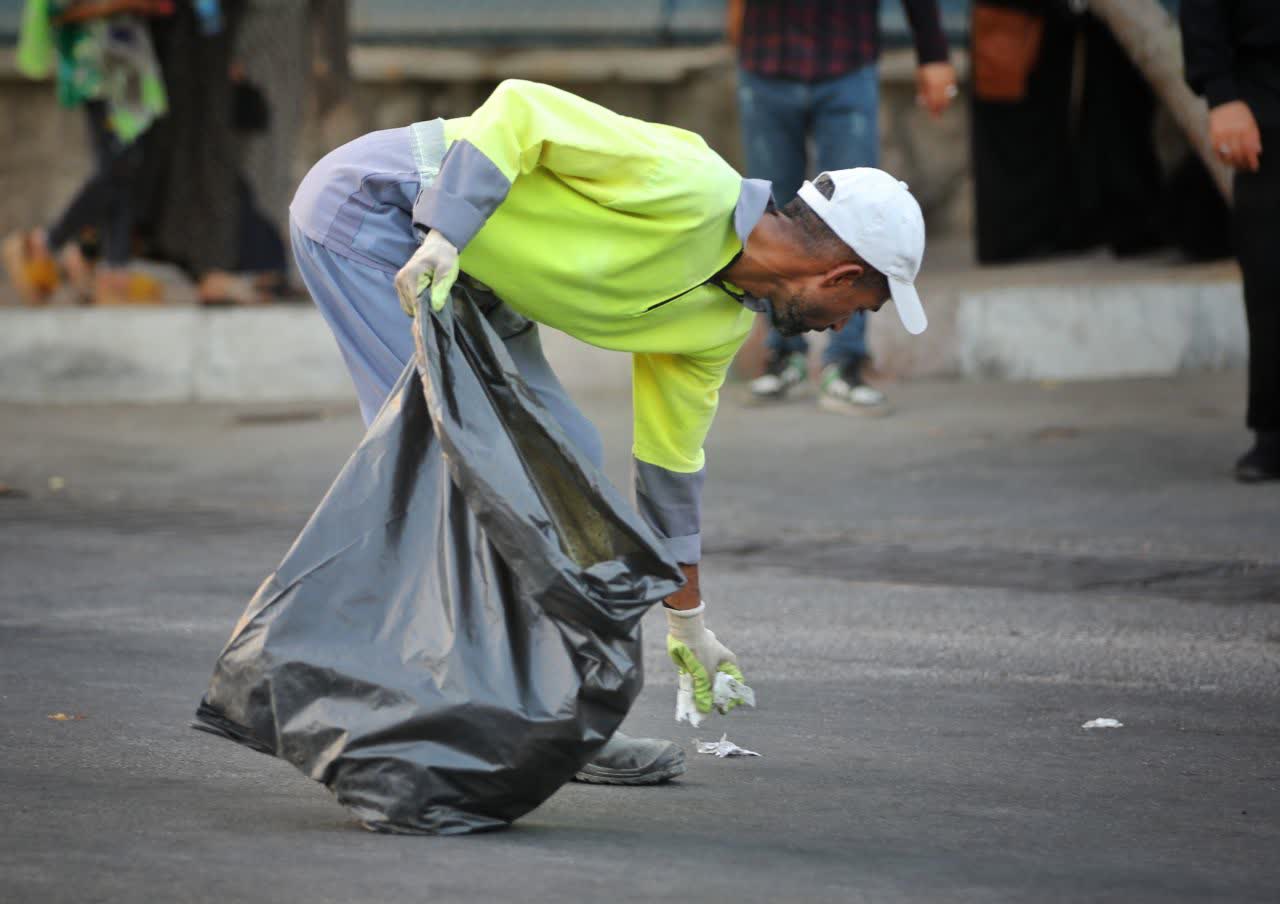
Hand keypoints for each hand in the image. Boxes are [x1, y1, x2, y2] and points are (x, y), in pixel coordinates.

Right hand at [395, 230, 458, 316]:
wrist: (437, 244)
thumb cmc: (444, 256)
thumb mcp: (447, 270)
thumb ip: (441, 287)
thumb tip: (436, 306)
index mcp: (410, 277)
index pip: (415, 304)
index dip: (425, 315)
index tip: (435, 322)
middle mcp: (400, 281)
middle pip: (410, 308)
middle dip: (423, 310)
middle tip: (438, 304)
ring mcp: (398, 283)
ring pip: (408, 308)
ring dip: (420, 307)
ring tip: (433, 297)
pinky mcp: (400, 285)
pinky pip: (407, 302)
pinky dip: (417, 303)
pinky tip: (427, 297)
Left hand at [666, 602, 748, 718]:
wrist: (686, 633)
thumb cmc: (701, 651)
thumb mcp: (706, 672)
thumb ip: (706, 691)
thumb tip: (705, 709)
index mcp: (729, 662)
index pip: (736, 683)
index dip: (732, 697)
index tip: (725, 707)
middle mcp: (720, 664)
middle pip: (721, 686)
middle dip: (716, 698)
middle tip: (711, 709)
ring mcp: (708, 664)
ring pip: (708, 684)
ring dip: (705, 695)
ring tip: (701, 707)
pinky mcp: (696, 665)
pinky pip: (697, 680)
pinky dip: (695, 689)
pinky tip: (693, 698)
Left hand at [916, 61, 957, 116]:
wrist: (933, 56)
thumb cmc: (924, 70)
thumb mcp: (920, 81)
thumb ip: (923, 92)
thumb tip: (924, 104)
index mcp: (931, 85)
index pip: (933, 101)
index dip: (934, 110)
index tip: (934, 116)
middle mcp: (940, 84)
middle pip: (942, 100)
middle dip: (940, 109)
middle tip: (938, 115)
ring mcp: (947, 80)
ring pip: (948, 96)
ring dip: (945, 103)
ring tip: (942, 108)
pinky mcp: (952, 77)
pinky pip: (951, 89)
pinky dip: (949, 94)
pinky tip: (947, 98)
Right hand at [1210, 101, 1262, 172]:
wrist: (1223, 102)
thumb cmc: (1239, 113)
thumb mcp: (1251, 121)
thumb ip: (1255, 136)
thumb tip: (1257, 151)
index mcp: (1245, 126)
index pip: (1249, 147)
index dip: (1251, 159)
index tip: (1253, 167)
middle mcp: (1233, 130)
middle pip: (1238, 153)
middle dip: (1242, 163)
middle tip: (1245, 168)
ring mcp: (1221, 133)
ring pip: (1227, 154)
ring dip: (1232, 163)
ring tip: (1237, 166)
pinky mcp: (1211, 135)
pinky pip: (1217, 152)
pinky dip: (1222, 158)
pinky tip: (1226, 160)